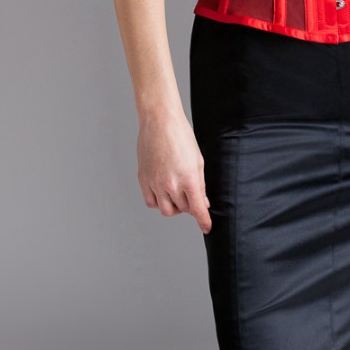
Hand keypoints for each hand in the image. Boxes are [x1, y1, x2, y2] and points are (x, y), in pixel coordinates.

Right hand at [136, 109, 211, 232]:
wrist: (160, 122)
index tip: (207, 227)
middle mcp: (170, 184)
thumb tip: (203, 202)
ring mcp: (155, 183)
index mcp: (188, 179)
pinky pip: (150, 202)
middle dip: (189, 207)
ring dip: (174, 206)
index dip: (203, 221)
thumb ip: (200, 184)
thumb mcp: (198, 161)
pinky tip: (164, 193)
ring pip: (165, 209)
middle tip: (191, 197)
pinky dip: (158, 202)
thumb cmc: (181, 136)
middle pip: (182, 209)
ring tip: (178, 194)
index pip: (197, 209)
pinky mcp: (143, 179)